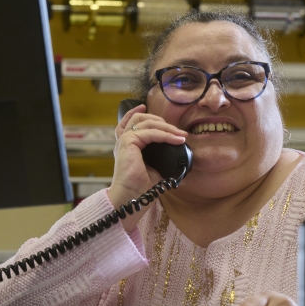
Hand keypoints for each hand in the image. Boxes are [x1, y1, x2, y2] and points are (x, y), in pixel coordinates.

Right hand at [108, 104, 187, 231]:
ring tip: (180, 135)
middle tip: (178, 131)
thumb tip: (179, 155)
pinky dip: (165, 135)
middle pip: (140, 118)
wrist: (132, 199)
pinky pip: (150, 133)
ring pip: (146, 122)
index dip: (137, 112)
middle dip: (161, 121)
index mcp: (127, 146)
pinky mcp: (128, 143)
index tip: (145, 106)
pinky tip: (177, 139)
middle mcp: (123, 141)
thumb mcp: (155, 168)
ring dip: (166, 126)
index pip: (130, 123)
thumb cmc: (141, 188)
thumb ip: (161, 157)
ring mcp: (124, 141)